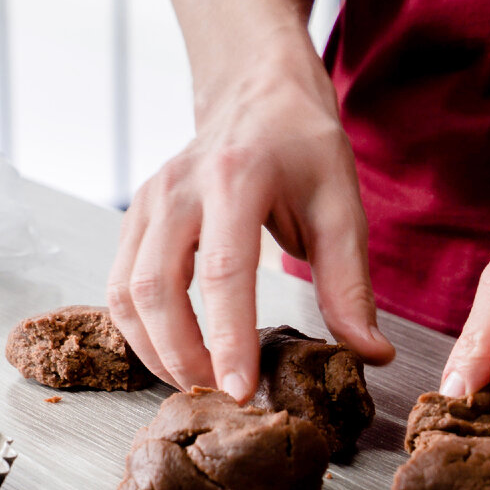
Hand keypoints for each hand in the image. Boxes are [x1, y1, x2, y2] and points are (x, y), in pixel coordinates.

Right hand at [107, 41, 394, 399]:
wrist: (255, 91)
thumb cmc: (302, 146)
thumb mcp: (341, 205)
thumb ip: (350, 284)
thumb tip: (370, 354)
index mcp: (237, 177)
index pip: (223, 271)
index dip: (229, 339)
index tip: (241, 392)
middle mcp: (179, 187)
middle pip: (156, 288)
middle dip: (182, 356)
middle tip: (221, 398)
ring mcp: (147, 201)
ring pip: (125, 292)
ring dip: (154, 350)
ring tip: (197, 384)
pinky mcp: (134, 217)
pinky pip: (119, 284)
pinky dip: (139, 330)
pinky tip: (173, 353)